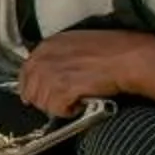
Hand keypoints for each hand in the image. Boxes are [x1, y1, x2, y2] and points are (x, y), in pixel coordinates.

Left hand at [15, 28, 154, 117]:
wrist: (128, 58)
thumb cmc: (110, 51)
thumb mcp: (76, 44)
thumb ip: (57, 57)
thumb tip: (47, 75)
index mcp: (47, 46)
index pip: (26, 72)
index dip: (32, 88)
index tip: (38, 96)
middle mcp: (44, 59)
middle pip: (31, 92)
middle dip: (45, 100)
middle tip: (64, 100)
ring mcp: (51, 74)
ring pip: (43, 103)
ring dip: (59, 106)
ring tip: (77, 98)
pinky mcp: (62, 89)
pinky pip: (57, 110)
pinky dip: (69, 111)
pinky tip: (82, 102)